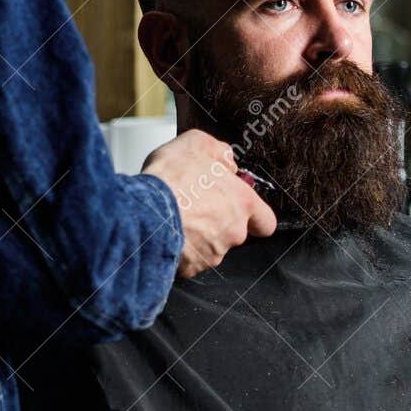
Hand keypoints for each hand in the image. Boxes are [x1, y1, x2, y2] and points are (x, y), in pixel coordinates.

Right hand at [141, 130, 276, 278]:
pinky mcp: (192, 268)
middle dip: (219, 222)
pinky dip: (182, 250)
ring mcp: (213, 253)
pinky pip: (190, 260)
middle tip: (197, 205)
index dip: (255, 217)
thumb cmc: (171, 179)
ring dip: (199, 235)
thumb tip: (226, 161)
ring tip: (178, 217)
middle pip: (235, 232)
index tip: (241, 209)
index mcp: (242, 203)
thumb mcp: (197, 142)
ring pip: (212, 246)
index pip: (266, 221)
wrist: (144, 211)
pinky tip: (168, 233)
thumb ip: (219, 151)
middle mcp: (234, 231)